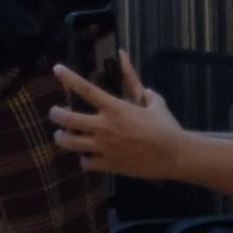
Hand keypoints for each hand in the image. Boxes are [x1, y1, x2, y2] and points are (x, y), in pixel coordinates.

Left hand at [53, 56, 188, 178]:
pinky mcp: (110, 164)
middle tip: (56, 113)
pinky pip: (86, 163)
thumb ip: (145, 93)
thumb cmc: (167, 128)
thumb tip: (144, 87)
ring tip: (63, 135)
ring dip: (62, 138)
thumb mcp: (157, 105)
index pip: (86, 89)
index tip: (57, 69)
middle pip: (66, 118)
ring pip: (69, 142)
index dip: (69, 78)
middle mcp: (105, 126)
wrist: (177, 156)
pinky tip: (87, 157)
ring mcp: (105, 146)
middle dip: (55, 114)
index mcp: (115, 108)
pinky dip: (84, 160)